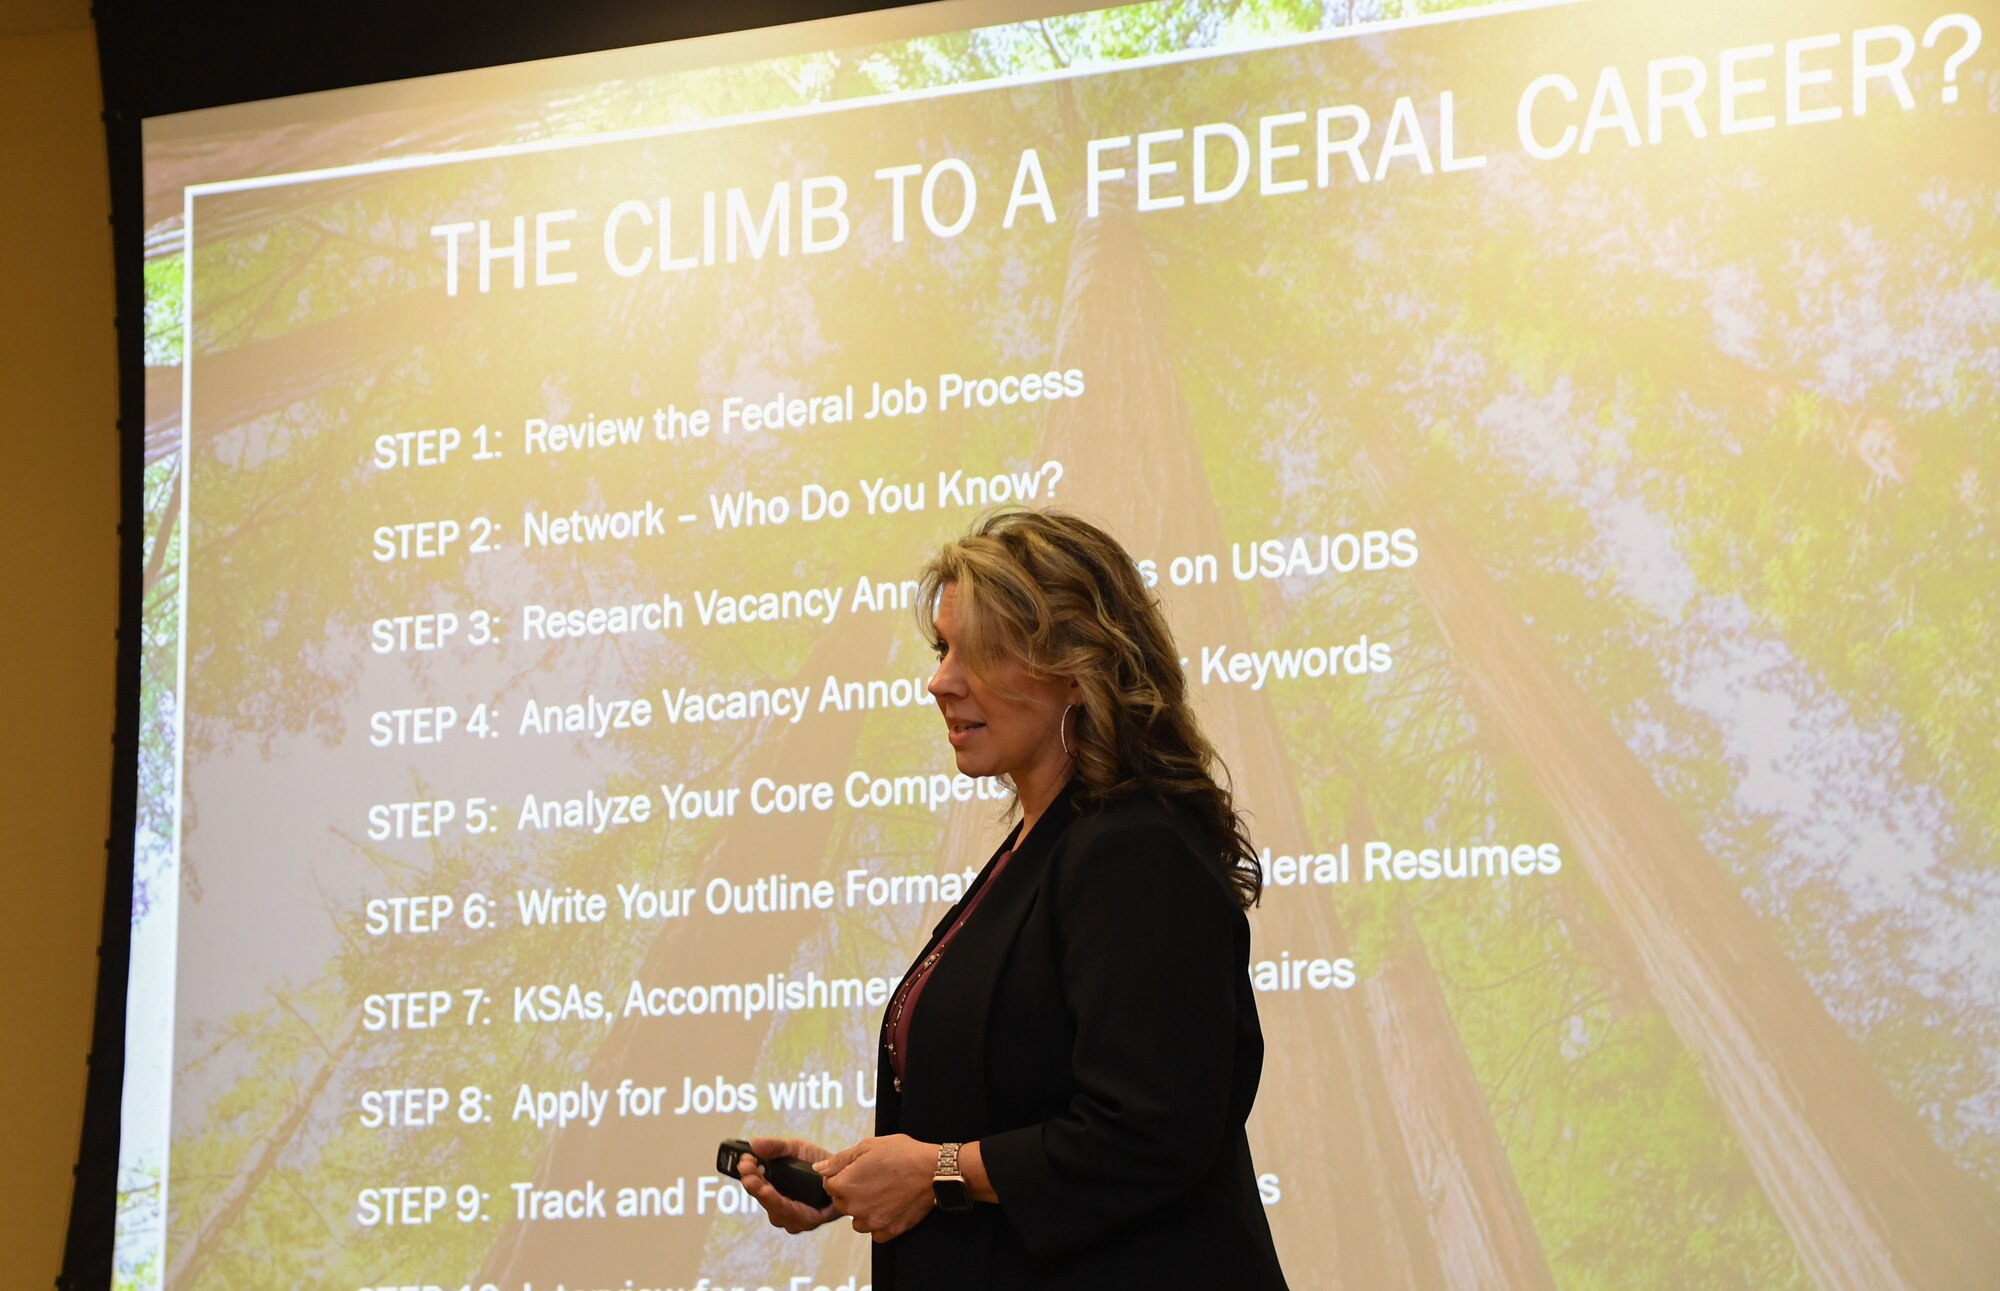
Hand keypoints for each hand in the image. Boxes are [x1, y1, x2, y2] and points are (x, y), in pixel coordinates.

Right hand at [736, 1136, 838, 1233]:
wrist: (845, 1173)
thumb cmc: (816, 1163)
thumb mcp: (795, 1149)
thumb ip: (776, 1147)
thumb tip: (753, 1143)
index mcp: (772, 1188)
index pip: (754, 1183)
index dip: (748, 1172)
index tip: (744, 1161)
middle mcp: (779, 1205)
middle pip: (762, 1197)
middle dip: (753, 1184)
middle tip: (748, 1170)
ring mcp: (791, 1216)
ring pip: (774, 1209)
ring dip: (766, 1197)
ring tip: (760, 1184)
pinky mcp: (807, 1222)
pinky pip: (793, 1216)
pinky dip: (784, 1207)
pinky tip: (778, 1198)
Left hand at [815, 1134, 937, 1242]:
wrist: (933, 1170)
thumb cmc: (901, 1154)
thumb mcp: (868, 1147)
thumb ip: (839, 1160)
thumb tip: (817, 1169)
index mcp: (845, 1185)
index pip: (828, 1185)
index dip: (841, 1176)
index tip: (857, 1171)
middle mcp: (854, 1207)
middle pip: (841, 1203)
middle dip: (851, 1192)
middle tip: (872, 1179)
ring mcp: (871, 1222)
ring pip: (857, 1220)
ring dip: (864, 1210)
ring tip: (882, 1193)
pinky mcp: (888, 1231)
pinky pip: (875, 1232)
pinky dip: (879, 1222)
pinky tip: (890, 1206)